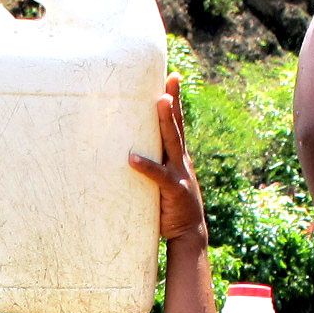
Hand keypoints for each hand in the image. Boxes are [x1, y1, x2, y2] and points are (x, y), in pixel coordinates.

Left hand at [130, 76, 206, 246]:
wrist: (188, 234)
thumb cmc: (170, 209)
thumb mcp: (160, 183)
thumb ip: (149, 168)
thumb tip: (125, 154)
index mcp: (178, 158)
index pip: (176, 125)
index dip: (175, 101)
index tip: (172, 78)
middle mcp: (181, 161)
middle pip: (177, 126)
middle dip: (174, 101)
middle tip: (171, 79)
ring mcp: (179, 174)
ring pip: (172, 143)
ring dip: (166, 122)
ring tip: (160, 103)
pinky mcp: (174, 190)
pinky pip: (158, 176)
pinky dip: (146, 167)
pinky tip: (132, 159)